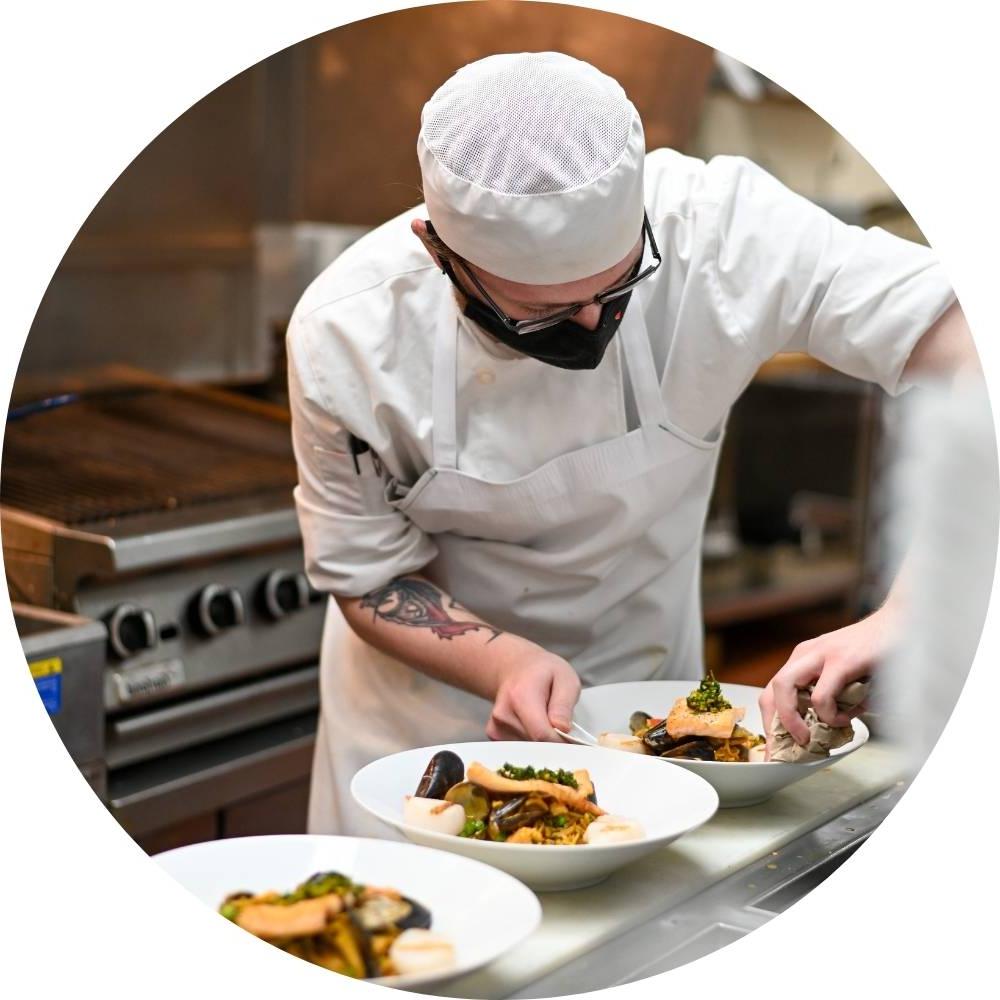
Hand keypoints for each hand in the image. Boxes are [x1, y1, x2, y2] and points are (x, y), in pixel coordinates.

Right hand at [486, 646, 580, 742]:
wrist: (515, 668)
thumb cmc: (543, 672)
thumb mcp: (564, 678)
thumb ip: (564, 704)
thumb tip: (562, 729)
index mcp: (521, 697)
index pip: (542, 734)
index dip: (561, 742)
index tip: (572, 739)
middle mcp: (503, 714)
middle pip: (535, 744)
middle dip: (552, 741)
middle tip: (559, 724)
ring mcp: (495, 726)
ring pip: (528, 749)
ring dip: (541, 741)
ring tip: (544, 719)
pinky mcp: (494, 734)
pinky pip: (520, 749)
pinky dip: (531, 742)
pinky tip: (532, 724)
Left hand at [760, 608, 891, 750]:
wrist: (900, 623)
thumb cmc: (874, 652)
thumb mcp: (844, 676)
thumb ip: (833, 699)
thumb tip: (824, 731)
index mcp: (802, 659)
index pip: (773, 692)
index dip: (771, 722)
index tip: (776, 749)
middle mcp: (805, 655)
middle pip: (771, 691)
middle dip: (774, 726)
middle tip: (787, 750)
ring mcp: (821, 655)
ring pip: (785, 688)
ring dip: (792, 720)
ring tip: (808, 738)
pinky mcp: (842, 661)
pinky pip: (821, 695)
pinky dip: (828, 714)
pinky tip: (844, 719)